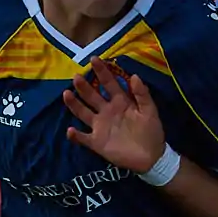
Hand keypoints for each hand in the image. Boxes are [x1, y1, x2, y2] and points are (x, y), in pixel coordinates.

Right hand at [64, 56, 167, 171]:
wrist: (151, 157)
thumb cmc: (151, 132)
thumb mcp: (150, 111)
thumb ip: (142, 94)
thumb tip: (134, 75)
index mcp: (120, 102)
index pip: (109, 83)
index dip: (102, 71)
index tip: (94, 59)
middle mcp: (107, 111)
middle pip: (92, 96)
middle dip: (84, 86)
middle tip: (76, 76)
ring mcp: (100, 127)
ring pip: (83, 113)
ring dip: (74, 104)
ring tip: (66, 94)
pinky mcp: (97, 143)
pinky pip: (83, 138)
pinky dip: (76, 136)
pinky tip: (70, 130)